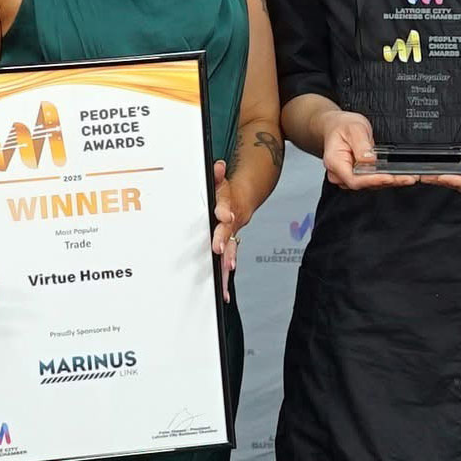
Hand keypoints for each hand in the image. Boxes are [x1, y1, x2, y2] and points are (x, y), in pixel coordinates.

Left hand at [210, 160, 245, 303]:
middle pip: (228, 235)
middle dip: (224, 243)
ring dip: (225, 267)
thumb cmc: (227, 194)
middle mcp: (231, 226)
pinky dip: (225, 278)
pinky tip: (223, 294)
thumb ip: (217, 175)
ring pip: (228, 254)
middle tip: (218, 251)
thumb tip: (217, 166)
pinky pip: (226, 263)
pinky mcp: (229, 248)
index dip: (225, 211)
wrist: (243, 201)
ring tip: (222, 284)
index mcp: (227, 208)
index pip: (226, 208)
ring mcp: (231, 238)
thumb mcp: (220, 181)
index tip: (224, 216)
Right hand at [319, 111, 415, 190]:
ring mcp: (350, 176)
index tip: (389, 177)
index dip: (373, 180)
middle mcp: (341, 174)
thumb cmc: (342, 126)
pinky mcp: (359, 176)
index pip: (354, 179)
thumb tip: (369, 159)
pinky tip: (402, 175)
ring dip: (392, 181)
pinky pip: (375, 179)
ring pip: (372, 184)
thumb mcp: (354, 129)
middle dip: (389, 181)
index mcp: (335, 163)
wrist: (337, 126)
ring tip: (410, 177)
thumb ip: (361, 145)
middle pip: (366, 184)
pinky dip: (389, 178)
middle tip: (408, 178)